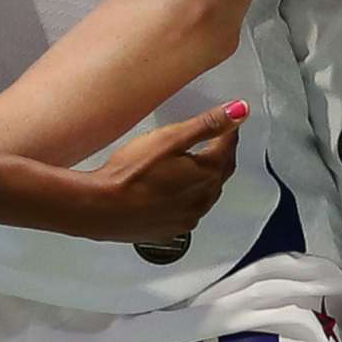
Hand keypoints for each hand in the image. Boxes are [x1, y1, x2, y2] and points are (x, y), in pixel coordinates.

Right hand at [78, 101, 244, 242]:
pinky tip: (175, 189)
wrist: (101, 209)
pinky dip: (189, 195)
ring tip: (195, 161)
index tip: (228, 121)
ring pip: (206, 193)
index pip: (227, 148)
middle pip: (220, 172)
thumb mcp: (169, 139)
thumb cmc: (131, 173)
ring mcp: (186, 219)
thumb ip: (206, 125)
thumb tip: (240, 111)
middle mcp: (202, 201)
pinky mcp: (170, 230)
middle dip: (221, 153)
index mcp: (206, 175)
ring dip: (207, 176)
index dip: (229, 131)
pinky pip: (189, 210)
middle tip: (216, 138)